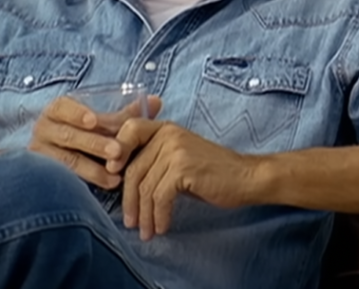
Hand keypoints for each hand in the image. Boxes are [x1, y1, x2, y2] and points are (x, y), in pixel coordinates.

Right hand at [28, 95, 161, 188]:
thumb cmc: (90, 134)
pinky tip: (107, 184)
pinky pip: (65, 179)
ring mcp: (41, 154)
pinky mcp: (45, 175)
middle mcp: (44, 130)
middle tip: (117, 151)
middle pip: (68, 136)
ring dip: (93, 168)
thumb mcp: (106, 122)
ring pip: (67, 161)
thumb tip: (157, 101)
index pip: (62, 107)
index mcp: (57, 111)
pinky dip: (88, 181)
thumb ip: (128, 114)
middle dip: (95, 143)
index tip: (94, 120)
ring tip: (117, 176)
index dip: (77, 113)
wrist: (62, 158)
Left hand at [109, 120, 257, 240]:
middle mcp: (169, 134)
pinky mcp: (184, 168)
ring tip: (146, 231)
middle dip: (129, 200)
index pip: (129, 130)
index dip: (116, 152)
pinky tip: (162, 226)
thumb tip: (124, 180)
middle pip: (134, 168)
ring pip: (146, 186)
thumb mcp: (180, 158)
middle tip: (131, 222)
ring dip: (144, 214)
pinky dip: (158, 216)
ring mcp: (177, 149)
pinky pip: (160, 196)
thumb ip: (155, 160)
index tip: (112, 178)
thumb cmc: (213, 172)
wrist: (246, 177)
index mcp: (166, 128)